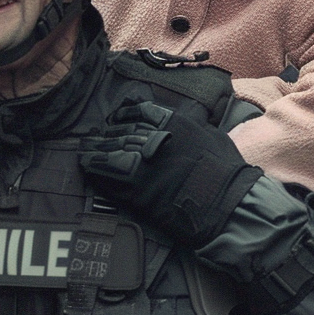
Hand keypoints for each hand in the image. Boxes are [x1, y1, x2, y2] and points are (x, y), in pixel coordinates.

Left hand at [79, 98, 261, 246]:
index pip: (137, 110)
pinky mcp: (137, 188)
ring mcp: (144, 162)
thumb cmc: (225, 171)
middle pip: (119, 130)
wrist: (228, 204)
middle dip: (105, 135)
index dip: (122, 115)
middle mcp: (154, 137)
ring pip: (109, 150)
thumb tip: (182, 121)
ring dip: (95, 150)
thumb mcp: (211, 135)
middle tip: (93, 138)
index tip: (114, 120)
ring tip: (85, 152)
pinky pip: (108, 175)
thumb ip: (190, 125)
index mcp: (173, 122)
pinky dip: (95, 170)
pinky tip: (87, 167)